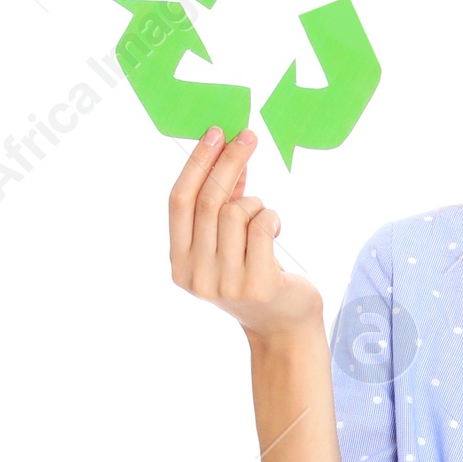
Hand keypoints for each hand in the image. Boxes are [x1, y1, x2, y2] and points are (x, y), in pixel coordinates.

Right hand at [167, 125, 323, 342]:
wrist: (283, 328)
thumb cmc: (255, 276)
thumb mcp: (228, 242)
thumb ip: (222, 204)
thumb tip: (227, 150)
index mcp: (180, 264)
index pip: (179, 202)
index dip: (196, 163)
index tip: (214, 133)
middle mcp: (197, 276)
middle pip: (209, 201)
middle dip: (229, 161)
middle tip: (248, 137)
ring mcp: (225, 284)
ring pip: (237, 212)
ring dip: (256, 203)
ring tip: (265, 217)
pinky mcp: (257, 285)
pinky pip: (262, 227)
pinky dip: (271, 217)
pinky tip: (276, 229)